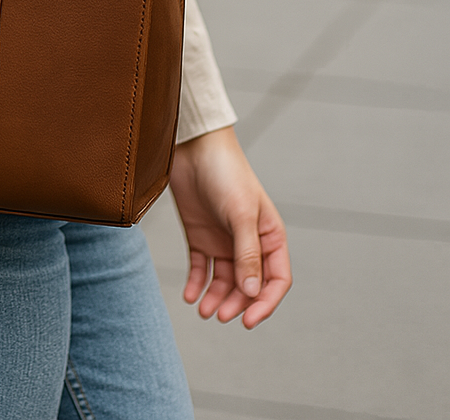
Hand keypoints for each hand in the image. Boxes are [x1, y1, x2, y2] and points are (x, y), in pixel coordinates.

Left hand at [168, 126, 291, 329]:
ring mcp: (223, 240)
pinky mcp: (201, 236)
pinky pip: (201, 267)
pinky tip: (190, 295)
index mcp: (269, 236)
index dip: (265, 303)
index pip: (276, 280)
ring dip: (215, 297)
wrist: (193, 146)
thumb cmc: (226, 173)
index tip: (248, 321)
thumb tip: (251, 293)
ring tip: (203, 310)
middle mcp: (249, 242)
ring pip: (224, 281)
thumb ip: (247, 254)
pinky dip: (197, 283)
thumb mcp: (240, 214)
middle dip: (236, 304)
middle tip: (219, 315)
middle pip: (248, 286)